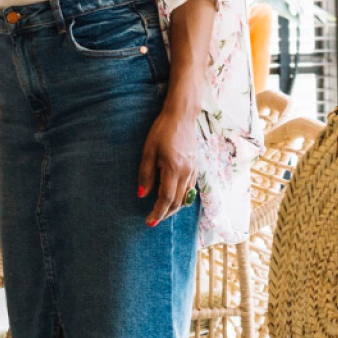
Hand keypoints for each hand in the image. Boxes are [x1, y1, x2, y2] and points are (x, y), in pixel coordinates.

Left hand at [137, 104, 198, 226]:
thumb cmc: (162, 131)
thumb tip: (142, 195)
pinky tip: (174, 199)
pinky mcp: (195, 167)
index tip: (148, 222)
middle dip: (165, 214)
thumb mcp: (148, 151)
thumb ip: (146, 174)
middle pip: (177, 202)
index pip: (166, 199)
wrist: (181, 116)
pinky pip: (190, 189)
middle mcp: (186, 172)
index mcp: (173, 168)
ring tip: (161, 212)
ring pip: (185, 197)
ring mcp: (193, 170)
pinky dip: (182, 198)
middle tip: (153, 220)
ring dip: (173, 208)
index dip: (157, 213)